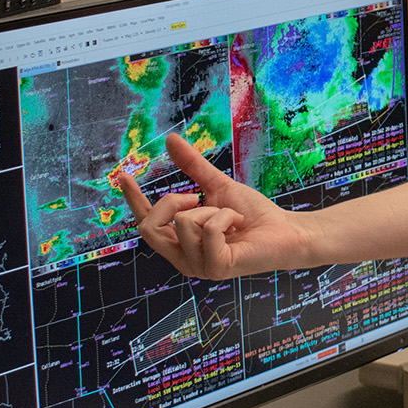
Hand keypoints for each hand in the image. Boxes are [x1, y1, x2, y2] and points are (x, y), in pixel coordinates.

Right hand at [118, 132, 313, 278]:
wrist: (285, 230)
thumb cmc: (252, 213)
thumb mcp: (217, 185)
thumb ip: (192, 167)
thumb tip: (170, 139)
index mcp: (179, 242)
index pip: (146, 223)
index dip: (132, 201)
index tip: (122, 175)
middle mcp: (182, 258)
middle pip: (149, 226)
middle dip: (172, 201)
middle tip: (198, 197)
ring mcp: (197, 267)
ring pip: (183, 223)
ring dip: (212, 210)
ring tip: (230, 218)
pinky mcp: (216, 268)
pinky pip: (208, 230)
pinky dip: (226, 217)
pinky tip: (237, 225)